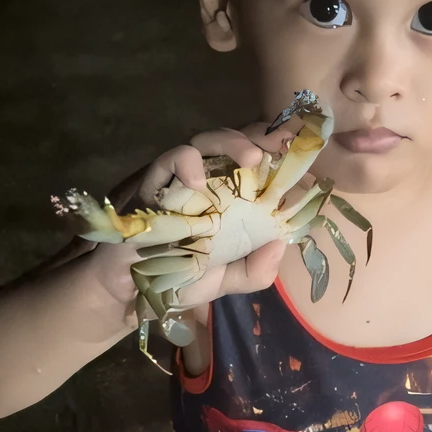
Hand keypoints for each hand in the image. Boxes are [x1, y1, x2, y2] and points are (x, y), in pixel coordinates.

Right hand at [87, 119, 295, 314]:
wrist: (132, 294)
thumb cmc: (179, 279)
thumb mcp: (227, 281)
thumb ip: (255, 272)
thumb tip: (279, 246)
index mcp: (231, 198)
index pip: (256, 161)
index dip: (277, 149)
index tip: (299, 148)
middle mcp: (208, 182)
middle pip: (234, 142)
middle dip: (259, 137)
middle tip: (279, 146)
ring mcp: (179, 180)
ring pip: (204, 142)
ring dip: (229, 143)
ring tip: (250, 158)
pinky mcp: (151, 185)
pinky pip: (166, 163)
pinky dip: (184, 165)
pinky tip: (197, 183)